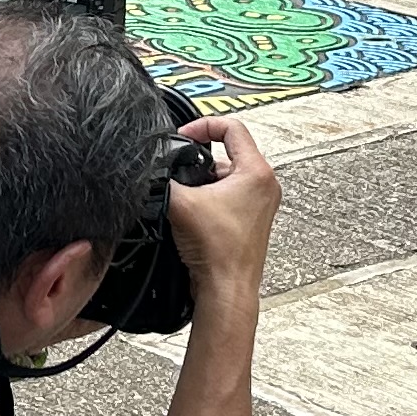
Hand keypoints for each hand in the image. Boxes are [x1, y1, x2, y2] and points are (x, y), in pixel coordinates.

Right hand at [162, 115, 278, 308]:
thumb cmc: (219, 251)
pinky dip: (208, 198)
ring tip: (185, 197)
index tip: (183, 137)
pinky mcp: (250, 220)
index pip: (232, 127)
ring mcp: (260, 204)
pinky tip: (192, 213)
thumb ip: (163, 178)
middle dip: (199, 159)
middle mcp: (264, 186)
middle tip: (180, 171)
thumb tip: (152, 169)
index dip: (202, 126)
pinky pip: (227, 196)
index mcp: (257, 172)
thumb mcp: (180, 202)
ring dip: (202, 181)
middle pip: (228, 152)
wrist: (226, 289)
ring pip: (226, 176)